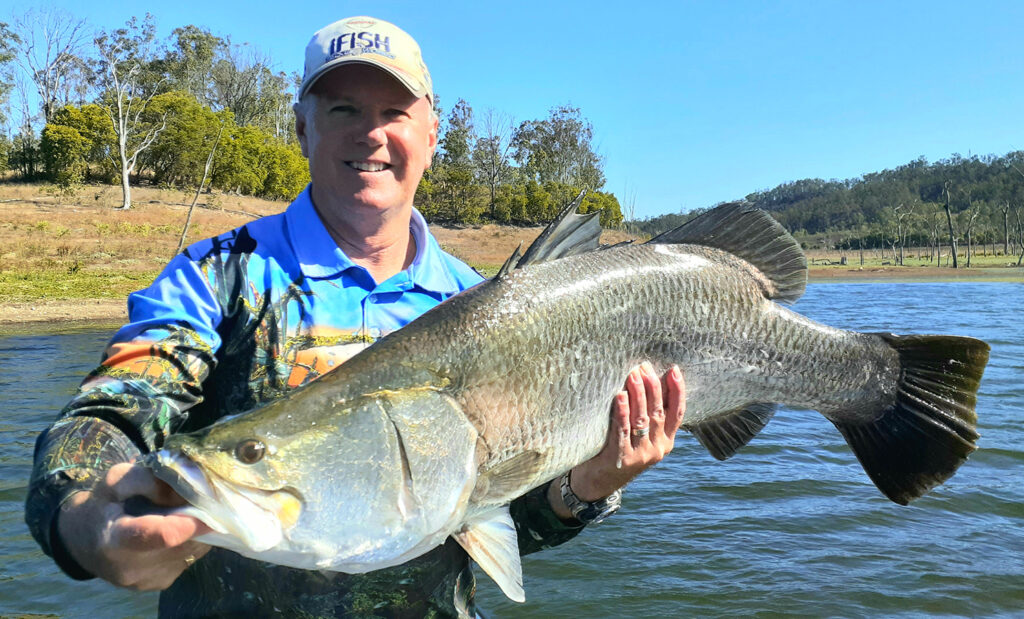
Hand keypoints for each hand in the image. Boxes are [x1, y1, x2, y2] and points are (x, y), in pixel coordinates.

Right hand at [57, 462, 211, 589]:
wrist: (84, 541)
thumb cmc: (102, 506)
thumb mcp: (116, 481)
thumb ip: (148, 480)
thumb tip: (185, 489)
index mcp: (115, 540)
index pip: (158, 535)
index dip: (188, 521)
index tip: (207, 505)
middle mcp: (131, 569)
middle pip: (183, 541)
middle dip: (197, 518)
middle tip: (194, 499)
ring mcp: (148, 581)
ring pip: (192, 549)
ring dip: (195, 529)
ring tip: (178, 514)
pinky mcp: (160, 583)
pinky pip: (190, 557)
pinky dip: (190, 540)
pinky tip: (175, 530)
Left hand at [549, 363, 684, 517]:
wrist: (597, 483)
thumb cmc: (618, 450)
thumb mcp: (639, 436)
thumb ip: (647, 416)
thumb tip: (648, 378)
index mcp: (666, 441)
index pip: (677, 412)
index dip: (678, 391)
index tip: (674, 369)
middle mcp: (657, 449)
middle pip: (658, 412)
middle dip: (653, 386)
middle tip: (644, 366)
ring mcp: (640, 455)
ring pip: (642, 419)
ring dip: (638, 394)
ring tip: (633, 374)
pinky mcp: (622, 459)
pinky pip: (623, 431)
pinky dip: (622, 412)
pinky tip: (619, 396)